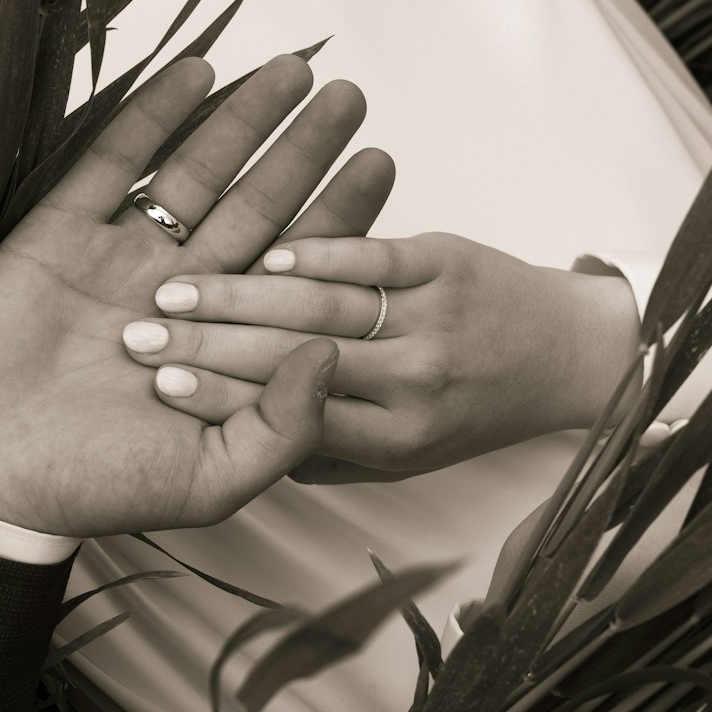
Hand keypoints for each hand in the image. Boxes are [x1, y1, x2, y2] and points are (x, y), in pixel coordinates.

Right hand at [0, 56, 395, 534]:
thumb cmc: (94, 489)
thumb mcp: (210, 479)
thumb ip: (284, 423)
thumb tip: (336, 351)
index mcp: (219, 345)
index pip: (293, 270)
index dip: (337, 216)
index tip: (381, 164)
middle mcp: (177, 293)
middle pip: (255, 207)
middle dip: (302, 152)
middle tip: (349, 98)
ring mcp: (118, 259)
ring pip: (194, 174)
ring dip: (241, 120)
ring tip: (293, 70)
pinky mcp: (57, 235)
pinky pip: (112, 163)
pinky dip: (152, 117)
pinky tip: (196, 71)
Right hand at [120, 231, 641, 480]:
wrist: (571, 356)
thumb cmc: (476, 411)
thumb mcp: (408, 465)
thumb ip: (330, 459)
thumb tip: (256, 448)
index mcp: (394, 440)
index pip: (288, 417)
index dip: (217, 400)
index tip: (159, 385)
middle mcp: (413, 383)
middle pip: (291, 355)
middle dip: (207, 342)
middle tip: (140, 328)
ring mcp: (431, 317)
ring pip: (319, 301)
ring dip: (240, 291)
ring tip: (176, 286)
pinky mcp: (446, 260)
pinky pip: (370, 254)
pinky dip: (317, 246)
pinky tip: (267, 247)